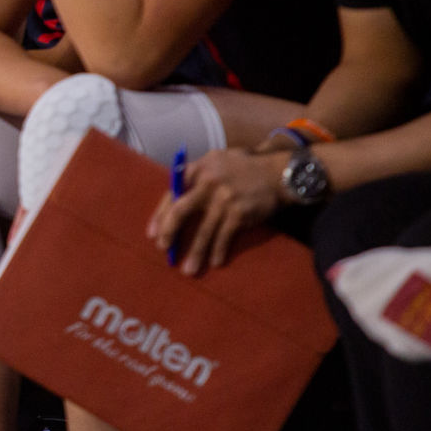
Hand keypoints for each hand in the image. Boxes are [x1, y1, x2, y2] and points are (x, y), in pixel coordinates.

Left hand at [148, 145, 287, 274]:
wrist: (278, 173)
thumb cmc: (243, 167)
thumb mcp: (215, 161)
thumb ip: (195, 175)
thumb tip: (174, 198)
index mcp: (197, 169)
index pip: (172, 194)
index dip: (160, 216)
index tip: (152, 234)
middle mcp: (207, 184)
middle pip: (180, 211)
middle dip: (169, 233)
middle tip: (164, 250)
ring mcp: (224, 200)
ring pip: (203, 231)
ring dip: (195, 253)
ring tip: (189, 270)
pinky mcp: (239, 214)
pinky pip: (224, 237)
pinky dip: (218, 251)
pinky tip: (215, 263)